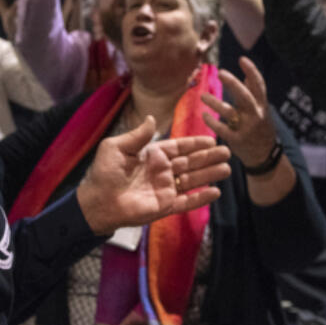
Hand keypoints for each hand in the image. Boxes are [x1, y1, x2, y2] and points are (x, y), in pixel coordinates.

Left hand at [76, 116, 231, 234]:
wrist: (97, 202)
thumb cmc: (104, 173)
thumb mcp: (116, 148)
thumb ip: (137, 136)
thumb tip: (152, 118)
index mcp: (152, 155)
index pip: (178, 147)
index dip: (195, 144)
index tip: (212, 140)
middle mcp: (161, 171)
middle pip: (190, 163)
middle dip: (208, 158)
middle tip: (227, 152)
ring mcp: (164, 189)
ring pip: (192, 180)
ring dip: (209, 174)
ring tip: (227, 169)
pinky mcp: (165, 206)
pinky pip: (186, 202)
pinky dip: (201, 198)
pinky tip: (215, 192)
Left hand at [201, 56, 276, 168]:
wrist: (265, 156)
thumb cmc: (260, 129)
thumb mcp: (262, 111)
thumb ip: (254, 95)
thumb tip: (245, 76)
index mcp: (262, 106)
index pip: (259, 85)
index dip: (252, 71)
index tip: (242, 59)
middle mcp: (256, 115)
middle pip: (244, 95)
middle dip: (233, 83)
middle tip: (220, 72)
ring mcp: (247, 128)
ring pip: (229, 112)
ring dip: (214, 103)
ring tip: (202, 96)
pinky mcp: (237, 140)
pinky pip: (222, 129)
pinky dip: (212, 122)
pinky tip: (203, 115)